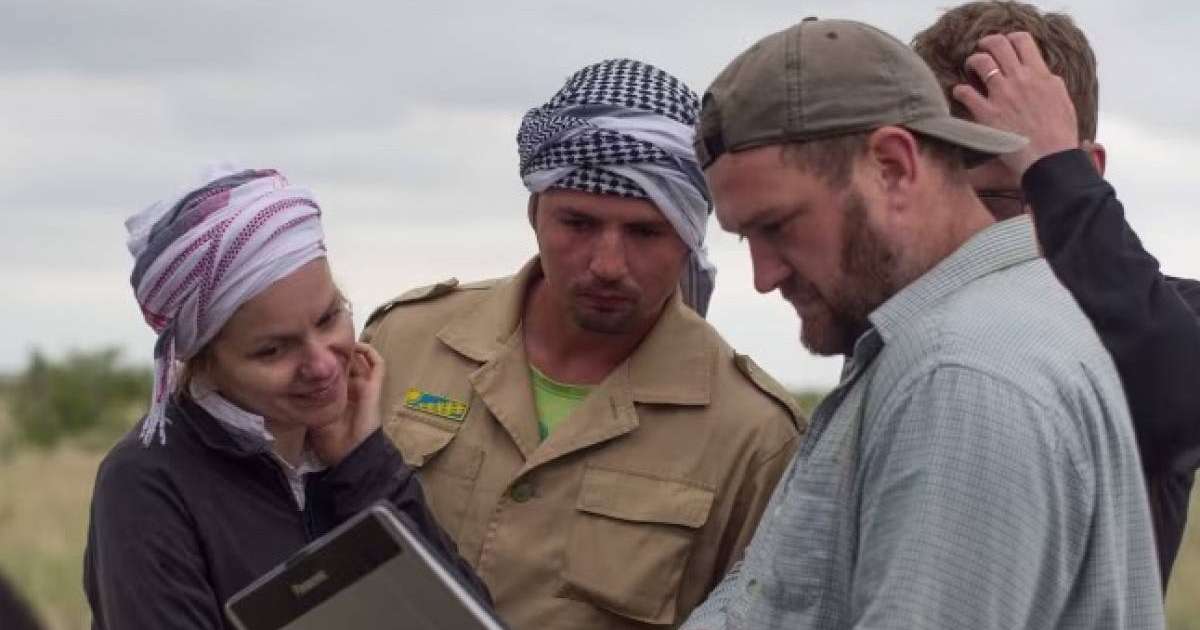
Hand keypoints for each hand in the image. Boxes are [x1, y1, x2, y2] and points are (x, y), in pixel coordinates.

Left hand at [308, 343, 384, 465]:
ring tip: (340, 340)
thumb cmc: (329, 439)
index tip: (312, 350)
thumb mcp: (310, 415)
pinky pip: (378, 365)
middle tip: (324, 340)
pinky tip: (356, 346)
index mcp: (336, 395)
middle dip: (336, 350)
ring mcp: (363, 386)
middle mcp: (350, 388)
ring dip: (352, 348)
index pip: (332, 371)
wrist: (349, 452)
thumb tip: (287, 385)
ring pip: (361, 359)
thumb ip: (304, 400)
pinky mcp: (374, 386)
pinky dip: (370, 352)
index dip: (325, 359)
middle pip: (346, 361)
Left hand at [952, 32, 1078, 176]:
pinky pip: (965, 92)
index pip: (1022, 41)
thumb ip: (1049, 83)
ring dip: (972, 62)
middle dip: (986, 44)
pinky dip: (960, 90)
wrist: (1050, 158)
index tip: (1005, 46)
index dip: (1010, 39)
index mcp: (1040, 75)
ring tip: (970, 70)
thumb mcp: (1062, 100)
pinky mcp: (986, 113)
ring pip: (979, 61)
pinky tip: (960, 94)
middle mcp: (1019, 79)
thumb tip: (1042, 74)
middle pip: (997, 44)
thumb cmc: (1059, 134)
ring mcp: (1001, 95)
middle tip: (982, 51)